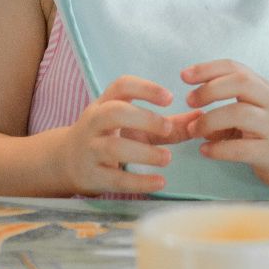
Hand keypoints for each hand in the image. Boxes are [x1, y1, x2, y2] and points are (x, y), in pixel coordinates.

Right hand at [54, 75, 200, 195]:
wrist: (66, 161)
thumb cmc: (109, 136)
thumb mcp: (134, 126)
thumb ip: (168, 123)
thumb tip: (202, 119)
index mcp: (105, 102)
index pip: (122, 86)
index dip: (145, 89)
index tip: (170, 98)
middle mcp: (94, 122)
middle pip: (114, 112)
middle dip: (143, 118)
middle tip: (168, 128)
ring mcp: (89, 148)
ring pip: (113, 147)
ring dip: (143, 152)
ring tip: (168, 159)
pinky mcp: (90, 175)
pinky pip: (114, 178)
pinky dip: (138, 181)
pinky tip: (160, 182)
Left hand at [183, 60, 268, 192]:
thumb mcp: (252, 110)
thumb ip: (225, 106)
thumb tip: (188, 114)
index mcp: (263, 88)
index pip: (236, 68)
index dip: (208, 69)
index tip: (184, 76)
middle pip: (241, 83)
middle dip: (210, 89)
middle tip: (190, 101)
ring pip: (241, 114)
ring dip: (210, 120)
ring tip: (194, 130)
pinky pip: (242, 148)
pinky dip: (219, 149)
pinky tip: (205, 151)